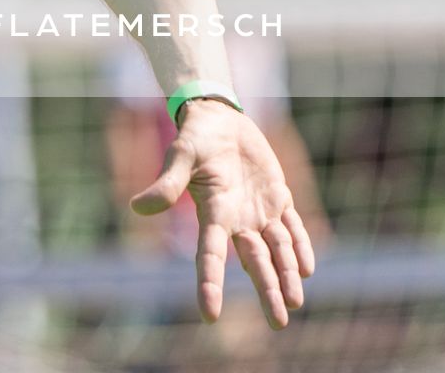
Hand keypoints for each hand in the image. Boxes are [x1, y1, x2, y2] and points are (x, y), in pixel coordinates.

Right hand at [130, 99, 314, 328]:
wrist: (219, 119)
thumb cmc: (194, 136)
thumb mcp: (179, 155)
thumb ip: (166, 183)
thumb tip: (137, 207)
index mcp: (212, 212)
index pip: (210, 255)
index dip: (209, 284)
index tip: (209, 316)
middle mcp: (237, 219)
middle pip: (254, 262)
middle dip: (266, 291)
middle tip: (278, 324)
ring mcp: (259, 210)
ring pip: (277, 249)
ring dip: (286, 275)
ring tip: (294, 303)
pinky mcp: (277, 197)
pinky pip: (292, 227)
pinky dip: (300, 247)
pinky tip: (306, 268)